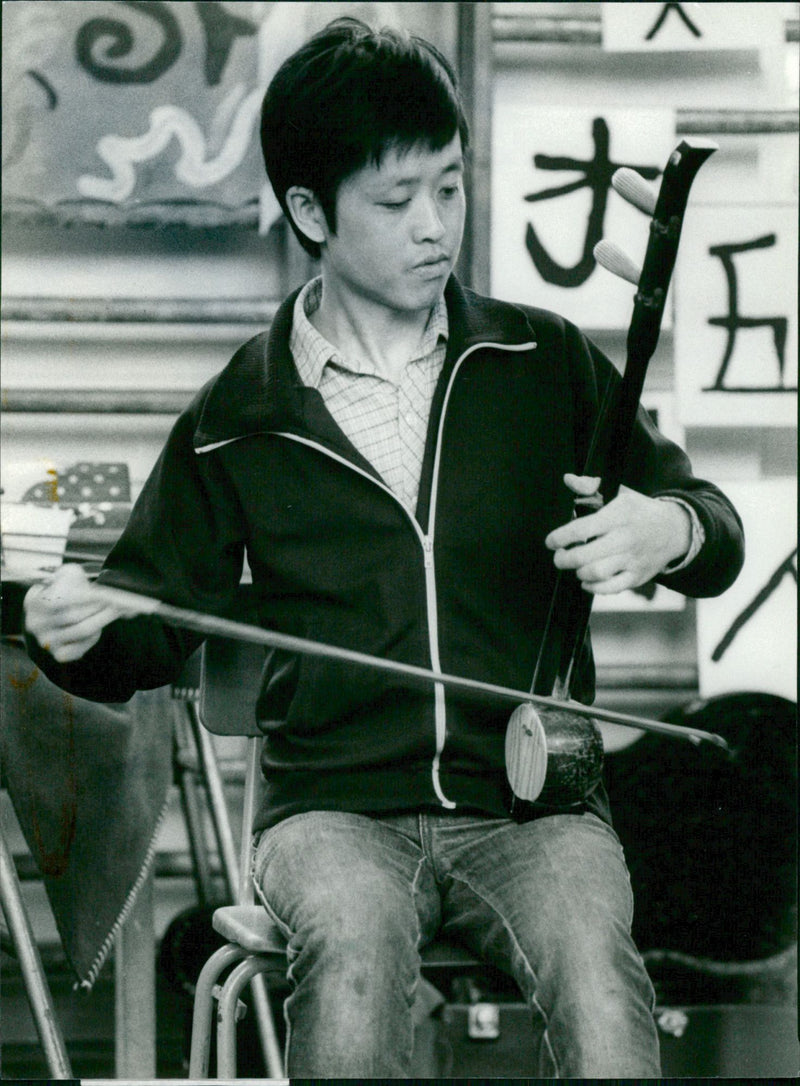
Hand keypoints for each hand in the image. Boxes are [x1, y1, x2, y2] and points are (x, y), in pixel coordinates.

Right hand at [23, 563, 129, 661]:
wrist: (58, 612)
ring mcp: (46, 641)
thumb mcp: (68, 575)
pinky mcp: (59, 654)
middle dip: (100, 608)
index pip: (60, 601)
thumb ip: (79, 576)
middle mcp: (36, 624)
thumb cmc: (66, 589)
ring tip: (118, 610)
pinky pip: (81, 648)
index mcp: (34, 602)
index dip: (86, 598)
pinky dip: (93, 637)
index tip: (107, 594)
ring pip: (81, 631)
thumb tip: (100, 588)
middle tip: (120, 602)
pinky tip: (100, 627)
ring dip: (103, 619)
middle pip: (74, 616)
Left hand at [545, 474, 691, 594]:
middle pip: (584, 556)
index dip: (560, 538)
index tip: (551, 541)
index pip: (581, 529)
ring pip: (596, 573)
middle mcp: (625, 539)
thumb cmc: (640, 511)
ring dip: (579, 572)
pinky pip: (610, 588)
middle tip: (559, 556)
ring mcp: (632, 559)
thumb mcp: (619, 494)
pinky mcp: (638, 576)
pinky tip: (587, 579)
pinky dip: (593, 587)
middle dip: (563, 559)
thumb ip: (590, 487)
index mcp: (618, 516)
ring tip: (576, 566)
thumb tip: (568, 480)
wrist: (676, 529)